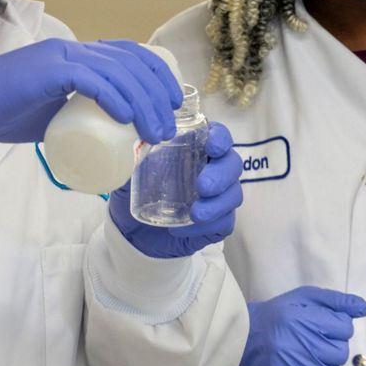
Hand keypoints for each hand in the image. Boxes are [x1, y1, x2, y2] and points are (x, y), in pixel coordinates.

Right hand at [0, 38, 181, 143]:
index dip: (156, 74)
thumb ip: (77, 115)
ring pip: (116, 70)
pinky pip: (89, 78)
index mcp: (76, 54)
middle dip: (157, 94)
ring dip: (142, 102)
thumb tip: (106, 136)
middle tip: (167, 127)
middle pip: (130, 61)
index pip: (129, 53)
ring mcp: (59, 57)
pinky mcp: (47, 70)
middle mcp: (72, 49)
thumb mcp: (54, 114)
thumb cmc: (5, 113)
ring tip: (153, 131)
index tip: (172, 103)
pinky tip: (125, 117)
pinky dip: (112, 96)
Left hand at [108, 122, 243, 257]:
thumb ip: (135, 152)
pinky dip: (207, 225)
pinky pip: (224, 223)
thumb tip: (134, 138)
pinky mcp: (217, 222)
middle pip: (233, 164)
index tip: (212, 146)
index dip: (220, 138)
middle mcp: (212, 168)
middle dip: (221, 175)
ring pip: (233, 195)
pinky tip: (184, 229)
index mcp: (196, 148)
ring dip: (216, 205)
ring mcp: (218, 196)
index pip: (218, 136)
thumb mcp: (132, 168)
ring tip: (195, 214)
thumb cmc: (137, 189)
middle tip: (202, 187)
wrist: (131, 228)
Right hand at [233, 286, 365, 365]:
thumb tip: (364, 308)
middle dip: (330, 348)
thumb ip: (335, 301)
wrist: (240, 343)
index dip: (334, 328)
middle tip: (310, 344)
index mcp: (303, 318)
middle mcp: (300, 344)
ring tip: (303, 360)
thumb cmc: (275, 318)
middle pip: (341, 352)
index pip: (344, 327)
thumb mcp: (303, 298)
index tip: (319, 328)